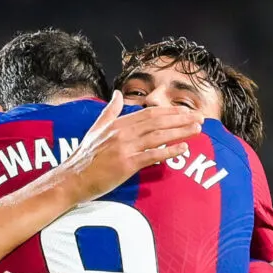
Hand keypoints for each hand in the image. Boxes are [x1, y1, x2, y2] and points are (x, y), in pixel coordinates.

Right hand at [56, 91, 201, 202]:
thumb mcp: (96, 128)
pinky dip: (169, 151)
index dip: (170, 111)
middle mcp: (123, 132)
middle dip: (181, 119)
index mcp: (118, 123)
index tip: (186, 112)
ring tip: (198, 130)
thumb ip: (110, 111)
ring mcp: (125, 148)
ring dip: (180, 132)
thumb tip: (117, 93)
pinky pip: (153, 155)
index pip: (150, 113)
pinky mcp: (126, 164)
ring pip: (159, 136)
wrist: (72, 179)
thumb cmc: (84, 157)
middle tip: (200, 119)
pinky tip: (183, 148)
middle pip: (158, 121)